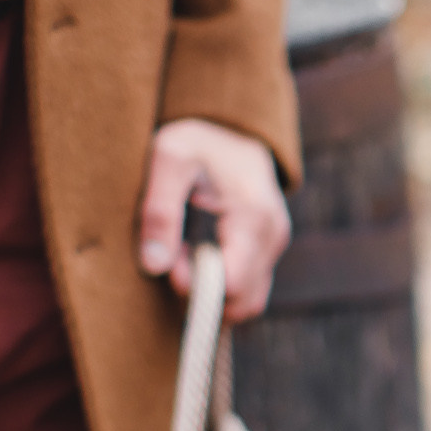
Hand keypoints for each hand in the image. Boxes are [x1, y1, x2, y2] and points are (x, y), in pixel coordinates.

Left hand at [138, 117, 290, 323]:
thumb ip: (159, 211)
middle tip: (175, 258)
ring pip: (249, 301)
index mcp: (254, 217)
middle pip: (242, 300)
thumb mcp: (168, 160)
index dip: (195, 283)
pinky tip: (200, 258)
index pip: (232, 284)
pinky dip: (223, 287)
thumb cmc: (196, 141)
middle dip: (202, 292)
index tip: (171, 259)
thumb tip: (155, 266)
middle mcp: (274, 236)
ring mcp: (276, 246)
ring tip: (187, 257)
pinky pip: (251, 290)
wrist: (230, 128)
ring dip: (213, 294)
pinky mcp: (270, 251)